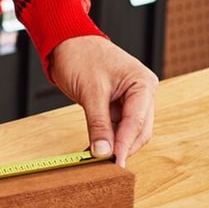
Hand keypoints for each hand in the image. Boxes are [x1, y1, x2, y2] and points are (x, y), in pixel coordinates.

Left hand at [46, 36, 157, 166]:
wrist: (66, 41)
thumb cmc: (81, 56)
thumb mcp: (90, 92)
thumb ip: (98, 124)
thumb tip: (103, 152)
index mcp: (143, 84)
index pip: (137, 122)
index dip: (126, 145)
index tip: (116, 164)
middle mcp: (142, 93)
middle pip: (138, 131)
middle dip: (122, 147)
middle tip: (105, 166)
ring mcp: (131, 100)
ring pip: (128, 132)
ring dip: (113, 145)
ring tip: (96, 160)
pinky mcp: (117, 105)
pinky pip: (115, 127)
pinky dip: (106, 138)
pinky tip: (93, 150)